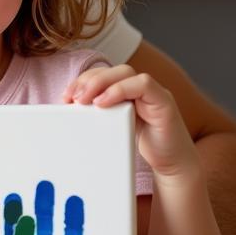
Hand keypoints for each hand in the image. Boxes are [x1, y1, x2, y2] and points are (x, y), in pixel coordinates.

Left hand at [66, 65, 198, 178]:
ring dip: (101, 82)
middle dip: (87, 80)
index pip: (101, 74)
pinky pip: (143, 84)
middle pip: (111, 69)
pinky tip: (103, 103)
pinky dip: (120, 89)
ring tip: (84, 100)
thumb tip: (64, 115)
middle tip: (72, 98)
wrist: (171, 165)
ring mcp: (152, 92)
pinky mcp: (164, 101)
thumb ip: (95, 118)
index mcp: (124, 91)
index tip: (65, 98)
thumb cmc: (139, 146)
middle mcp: (138, 87)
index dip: (81, 81)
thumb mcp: (110, 129)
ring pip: (125, 72)